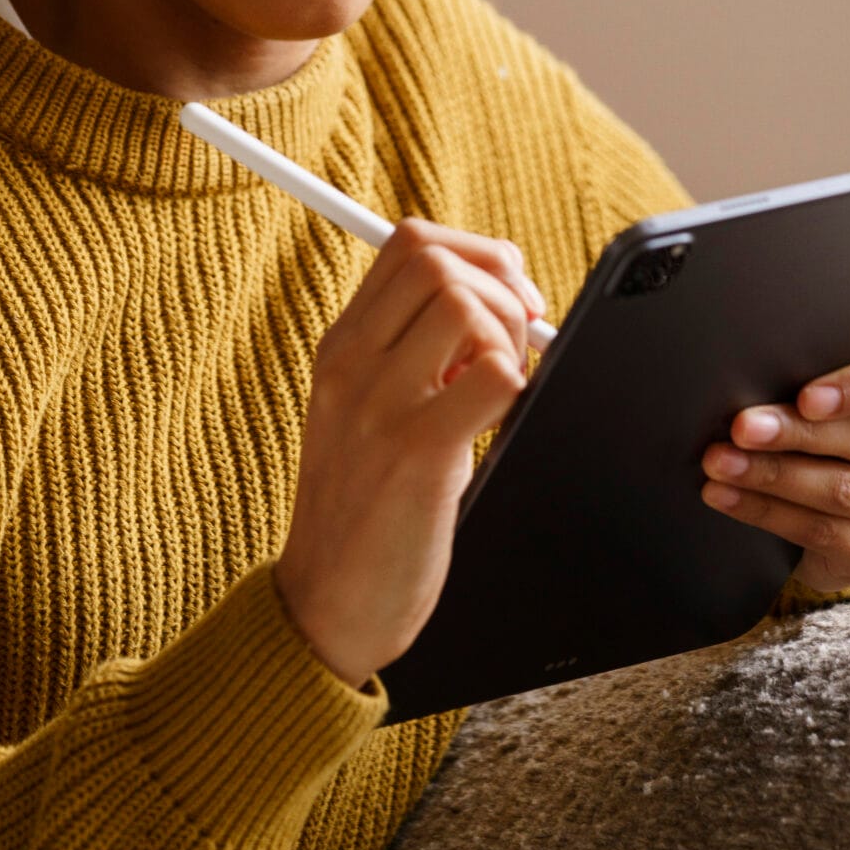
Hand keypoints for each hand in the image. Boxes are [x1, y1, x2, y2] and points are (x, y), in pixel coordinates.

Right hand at [274, 220, 544, 689]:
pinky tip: (500, 421)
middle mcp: (350, 365)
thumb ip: (414, 352)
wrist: (326, 607)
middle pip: (436, 259)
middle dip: (501, 284)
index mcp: (340, 347)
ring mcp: (378, 407)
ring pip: (463, 304)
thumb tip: (499, 298)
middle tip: (523, 336)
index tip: (508, 293)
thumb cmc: (366, 507)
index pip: (408, 243)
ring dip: (508, 335)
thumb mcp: (366, 410)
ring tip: (503, 386)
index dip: (476, 251)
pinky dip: (516, 386)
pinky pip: (492, 378)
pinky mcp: (415, 455)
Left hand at [699, 346, 849, 593]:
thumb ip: (846, 350)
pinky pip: (821, 531)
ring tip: (719, 461)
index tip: (807, 395)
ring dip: (769, 474)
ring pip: (840, 490)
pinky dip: (764, 511)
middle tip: (739, 425)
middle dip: (794, 432)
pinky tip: (726, 496)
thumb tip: (789, 311)